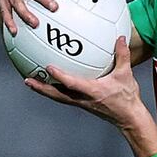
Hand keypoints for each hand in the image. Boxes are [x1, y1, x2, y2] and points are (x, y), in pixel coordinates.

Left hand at [23, 37, 148, 129]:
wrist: (129, 118)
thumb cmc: (127, 98)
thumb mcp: (126, 75)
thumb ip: (123, 55)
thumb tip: (121, 38)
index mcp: (93, 91)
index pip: (72, 84)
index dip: (60, 76)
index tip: (48, 67)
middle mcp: (83, 99)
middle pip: (57, 95)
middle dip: (41, 88)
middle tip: (27, 79)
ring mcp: (81, 103)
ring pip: (57, 97)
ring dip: (43, 90)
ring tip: (30, 82)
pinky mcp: (82, 104)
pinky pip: (64, 96)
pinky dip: (53, 90)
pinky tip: (49, 83)